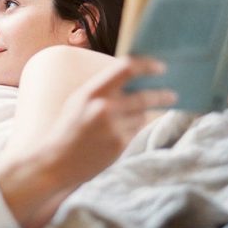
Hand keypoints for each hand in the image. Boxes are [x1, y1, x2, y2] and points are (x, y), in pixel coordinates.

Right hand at [0, 55, 176, 227]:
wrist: (55, 162)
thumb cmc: (67, 128)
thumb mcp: (79, 100)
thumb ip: (103, 89)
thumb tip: (133, 78)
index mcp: (92, 91)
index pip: (126, 69)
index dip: (147, 65)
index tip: (160, 67)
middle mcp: (104, 107)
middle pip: (144, 95)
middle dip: (162, 95)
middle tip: (172, 94)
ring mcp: (113, 127)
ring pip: (141, 115)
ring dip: (140, 116)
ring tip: (120, 123)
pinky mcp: (119, 144)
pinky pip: (135, 131)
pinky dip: (131, 130)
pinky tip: (116, 136)